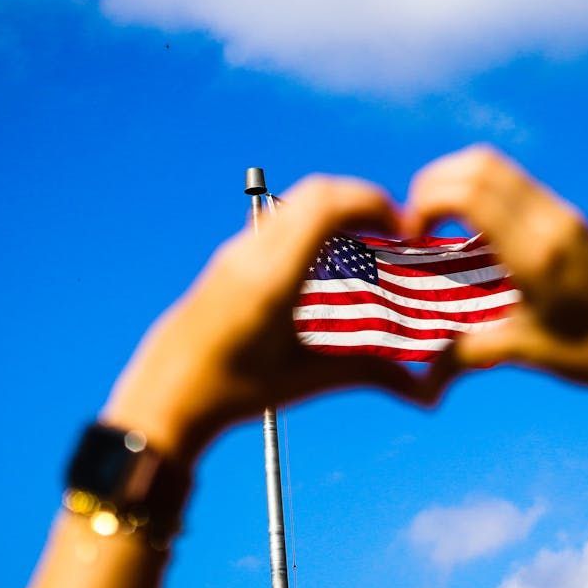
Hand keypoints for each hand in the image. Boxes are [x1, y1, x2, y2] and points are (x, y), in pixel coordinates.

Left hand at [101, 177, 424, 464]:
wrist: (163, 395)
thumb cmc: (232, 393)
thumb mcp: (305, 381)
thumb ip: (368, 374)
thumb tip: (423, 391)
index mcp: (272, 278)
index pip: (327, 206)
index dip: (373, 203)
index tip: (403, 227)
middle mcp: (252, 253)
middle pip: (316, 191)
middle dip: (363, 200)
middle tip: (394, 230)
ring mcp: (236, 251)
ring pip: (297, 202)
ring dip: (339, 210)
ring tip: (367, 245)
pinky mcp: (230, 258)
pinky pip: (282, 220)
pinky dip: (316, 224)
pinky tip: (330, 264)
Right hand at [404, 145, 587, 400]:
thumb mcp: (527, 351)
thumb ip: (469, 354)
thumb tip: (423, 378)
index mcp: (537, 253)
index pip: (471, 192)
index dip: (427, 201)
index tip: (413, 234)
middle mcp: (551, 222)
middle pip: (478, 164)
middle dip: (434, 184)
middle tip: (418, 223)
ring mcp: (564, 214)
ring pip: (497, 166)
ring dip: (458, 182)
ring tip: (440, 222)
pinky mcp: (571, 217)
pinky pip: (515, 183)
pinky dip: (482, 190)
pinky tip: (475, 232)